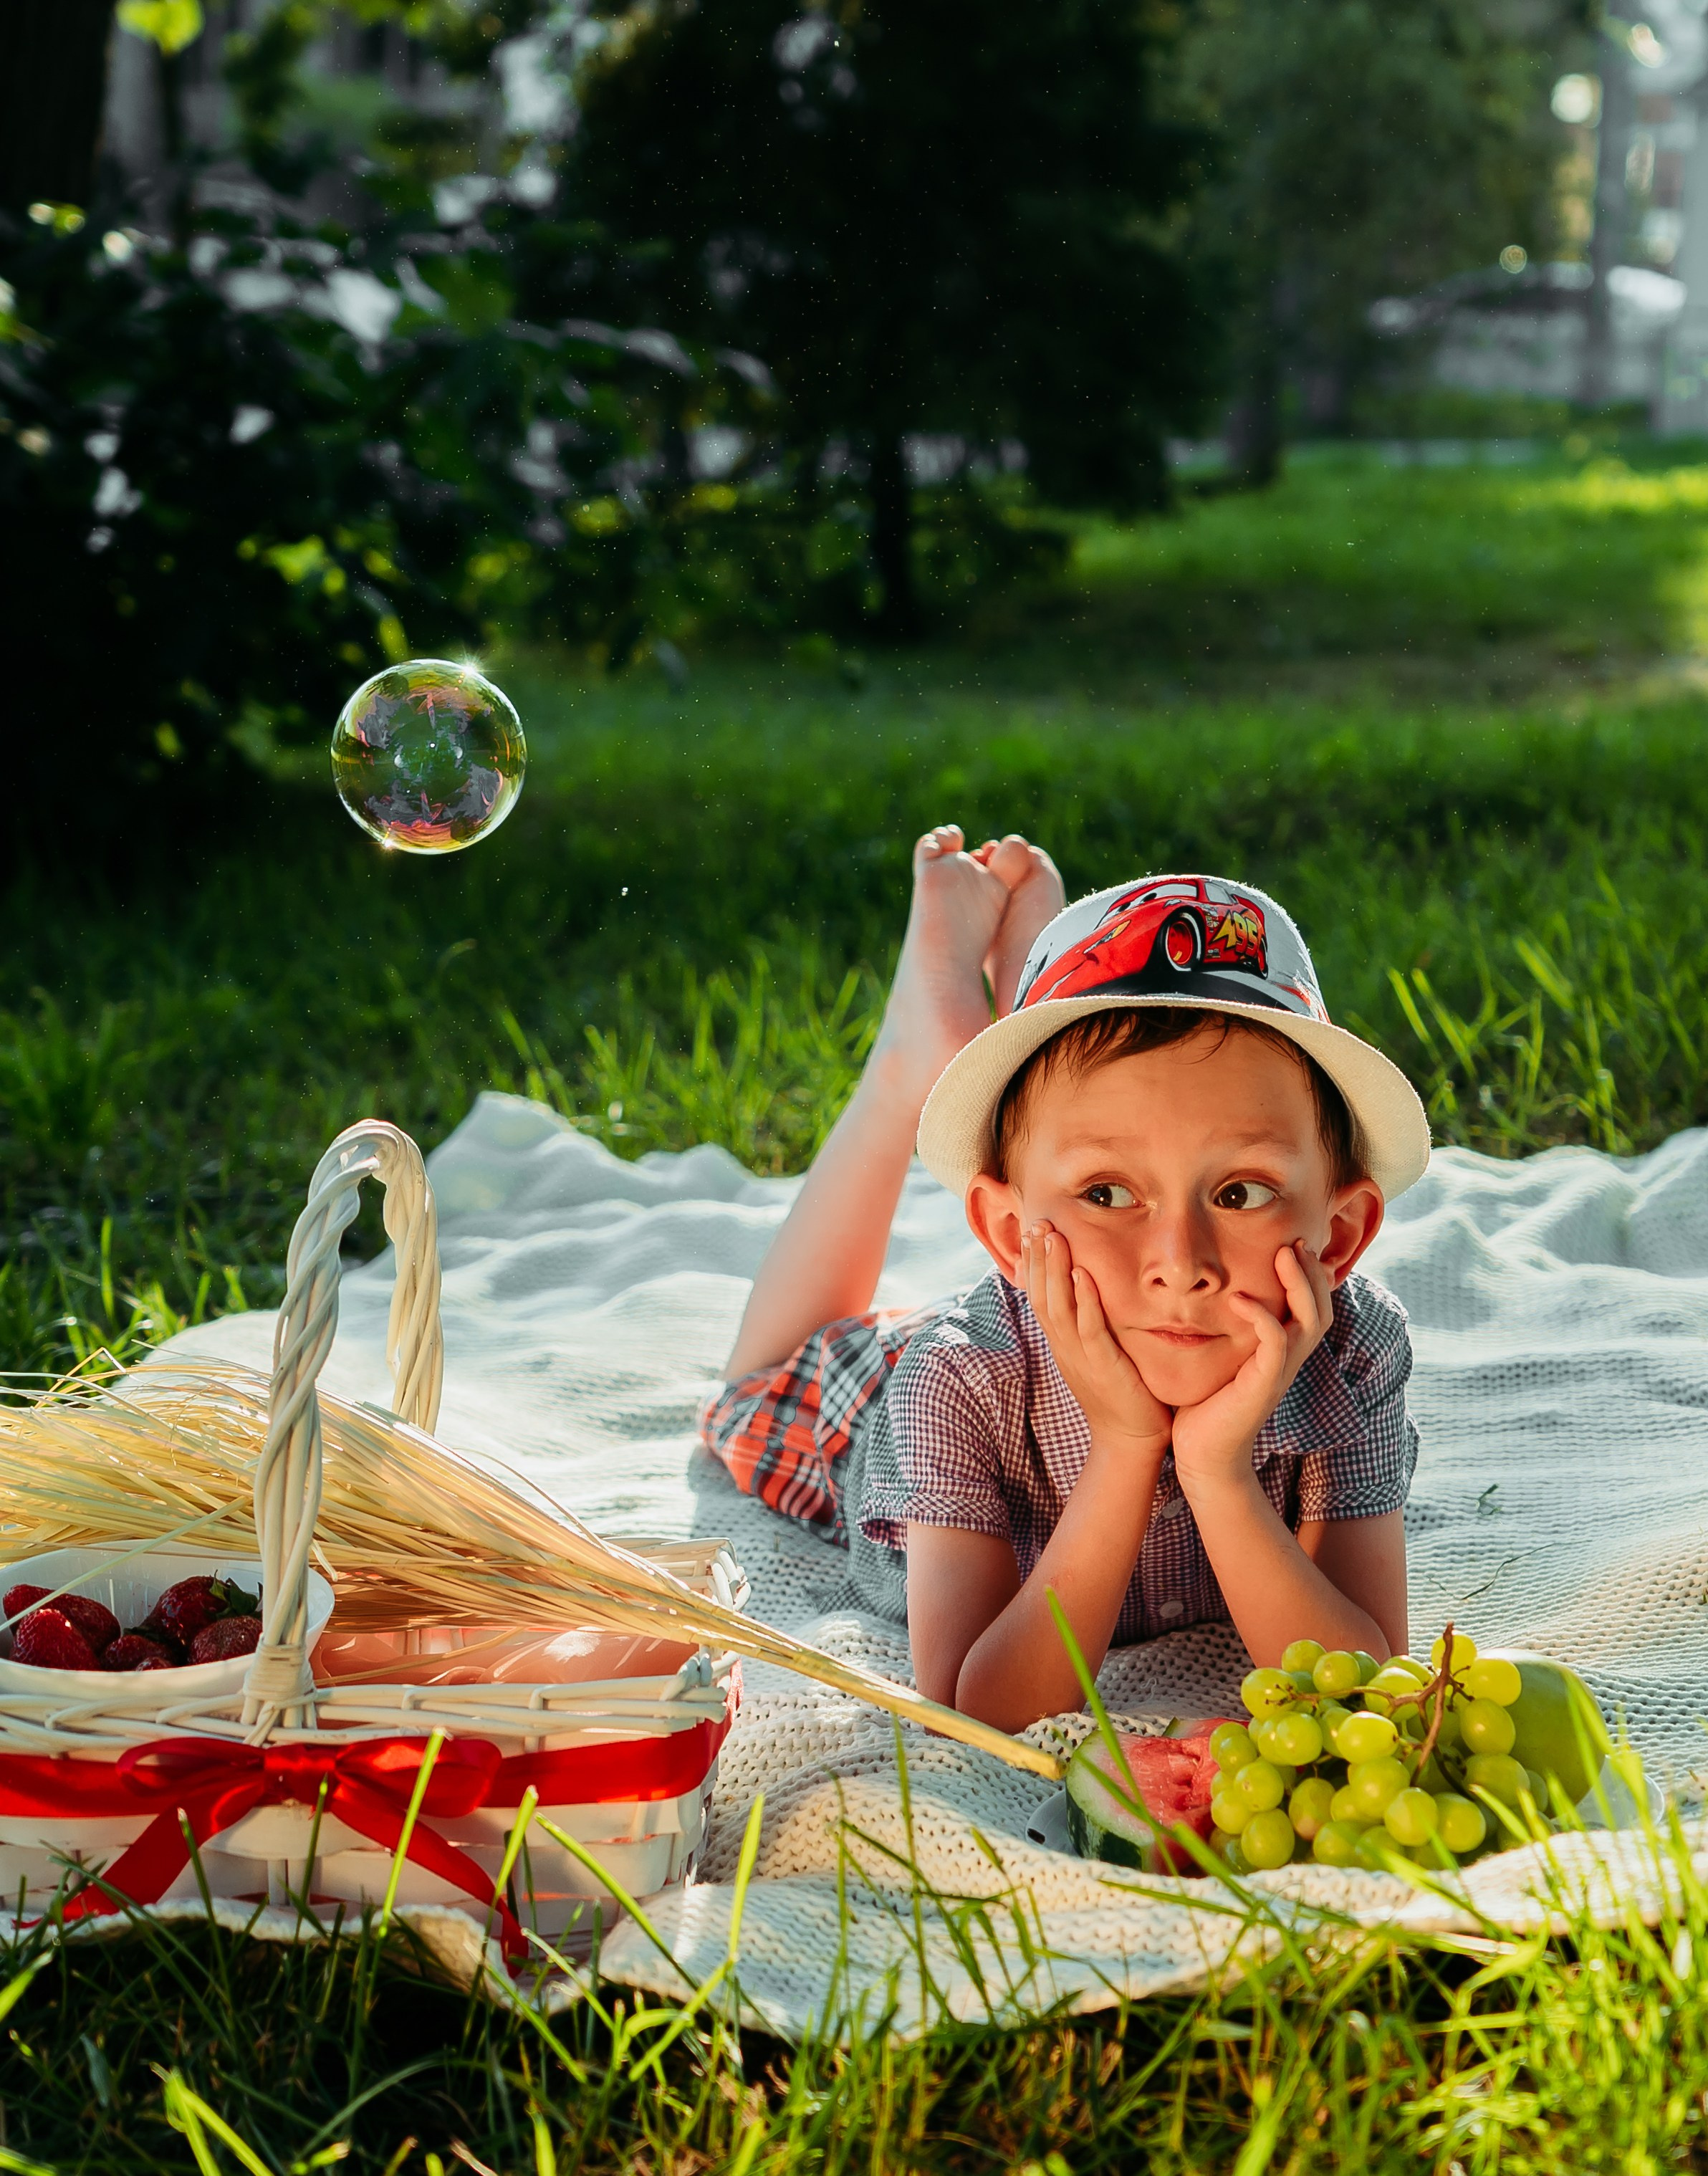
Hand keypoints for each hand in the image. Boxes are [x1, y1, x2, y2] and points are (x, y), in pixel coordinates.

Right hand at [1021, 1222, 1172, 1459]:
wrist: (1131, 1439)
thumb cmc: (1122, 1393)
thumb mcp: (1097, 1353)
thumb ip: (1090, 1323)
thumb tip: (1086, 1290)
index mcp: (1062, 1342)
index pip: (1039, 1295)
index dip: (1033, 1264)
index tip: (1033, 1232)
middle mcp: (1064, 1346)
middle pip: (1041, 1296)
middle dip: (1037, 1259)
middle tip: (1036, 1223)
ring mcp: (1079, 1357)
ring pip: (1058, 1308)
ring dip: (1054, 1270)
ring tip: (1052, 1237)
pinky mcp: (1102, 1366)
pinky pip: (1089, 1329)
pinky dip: (1085, 1300)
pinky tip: (1083, 1275)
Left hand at [1171, 1241, 1333, 1496]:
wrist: (1202, 1455)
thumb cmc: (1205, 1405)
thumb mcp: (1220, 1359)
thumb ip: (1226, 1331)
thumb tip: (1211, 1294)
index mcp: (1282, 1352)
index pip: (1313, 1307)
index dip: (1311, 1276)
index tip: (1294, 1244)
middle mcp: (1288, 1360)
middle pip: (1322, 1309)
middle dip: (1313, 1273)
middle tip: (1296, 1242)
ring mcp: (1279, 1373)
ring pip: (1310, 1322)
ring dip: (1300, 1285)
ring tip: (1284, 1255)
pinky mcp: (1263, 1385)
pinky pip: (1275, 1344)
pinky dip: (1263, 1317)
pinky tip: (1239, 1299)